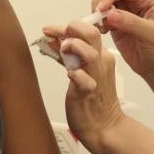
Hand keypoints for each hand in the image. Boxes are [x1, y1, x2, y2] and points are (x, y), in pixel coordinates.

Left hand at [57, 21, 125, 152]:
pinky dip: (77, 75)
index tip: (49, 29)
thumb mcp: (80, 71)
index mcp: (100, 56)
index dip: (66, 27)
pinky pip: (86, 81)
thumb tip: (53, 40)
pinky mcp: (89, 93)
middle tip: (58, 35)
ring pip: (90, 54)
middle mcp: (101, 63)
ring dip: (74, 47)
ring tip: (62, 49)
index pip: (86, 30)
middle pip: (92, 34)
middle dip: (72, 28)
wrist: (104, 127)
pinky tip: (69, 74)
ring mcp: (97, 78)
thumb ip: (68, 55)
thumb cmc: (92, 100)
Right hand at [90, 0, 153, 80]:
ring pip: (103, 1)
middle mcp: (134, 2)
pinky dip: (97, 21)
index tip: (101, 8)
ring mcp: (124, 13)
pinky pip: (101, 16)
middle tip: (96, 15)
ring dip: (97, 10)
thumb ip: (131, 22)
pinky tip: (102, 31)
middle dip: (100, 0)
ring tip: (100, 25)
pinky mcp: (115, 24)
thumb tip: (111, 14)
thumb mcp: (151, 35)